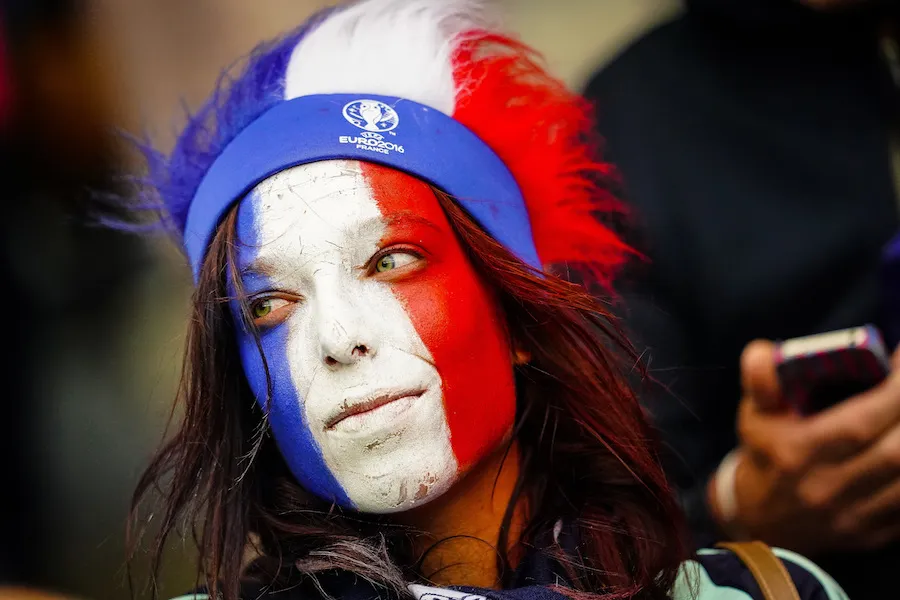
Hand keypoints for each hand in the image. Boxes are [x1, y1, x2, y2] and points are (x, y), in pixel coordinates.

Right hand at [709, 340, 899, 555]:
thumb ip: (760, 379)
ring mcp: (853, 515)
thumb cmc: (765, 453)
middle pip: (895, 452)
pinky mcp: (872, 533)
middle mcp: (827, 486)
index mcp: (798, 452)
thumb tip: (764, 352)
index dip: (894, 392)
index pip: (859, 422)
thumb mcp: (753, 412)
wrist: (760, 517)